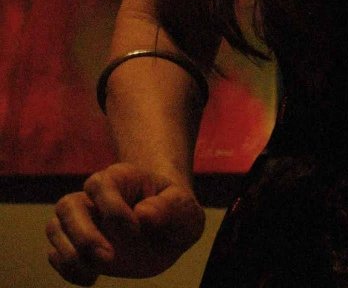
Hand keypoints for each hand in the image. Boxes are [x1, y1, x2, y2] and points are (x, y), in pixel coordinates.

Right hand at [46, 163, 204, 285]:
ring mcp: (84, 219)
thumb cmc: (175, 212)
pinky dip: (68, 270)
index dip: (114, 210)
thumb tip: (143, 214)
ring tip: (97, 272)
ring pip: (55, 227)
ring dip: (70, 254)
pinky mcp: (76, 244)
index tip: (136, 231)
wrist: (167, 228)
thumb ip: (169, 208)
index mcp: (123, 177)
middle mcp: (96, 195)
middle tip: (109, 259)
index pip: (102, 185)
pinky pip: (55, 254)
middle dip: (84, 236)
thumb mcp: (184, 209)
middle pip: (68, 205)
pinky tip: (92, 278)